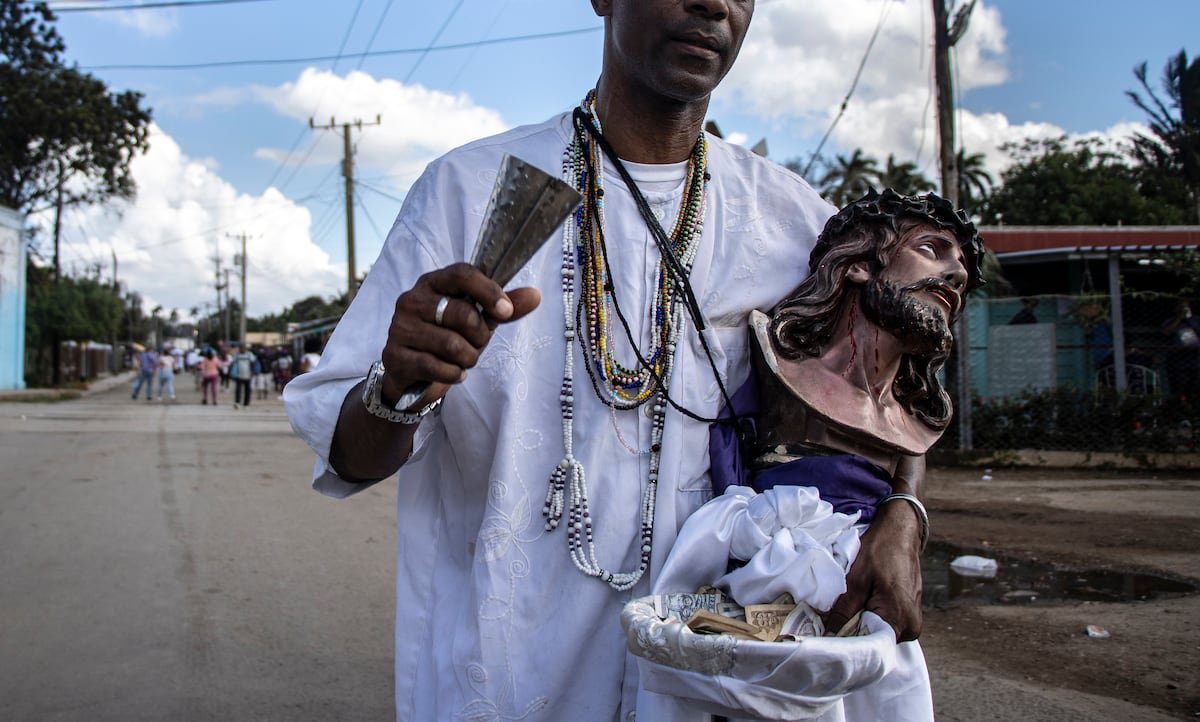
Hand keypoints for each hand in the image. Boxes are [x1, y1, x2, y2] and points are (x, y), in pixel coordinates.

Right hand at [380, 262, 540, 405]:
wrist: (411, 373)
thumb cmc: (447, 337)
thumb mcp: (478, 321)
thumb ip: (502, 308)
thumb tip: (535, 295)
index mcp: (433, 283)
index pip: (462, 274)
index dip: (488, 291)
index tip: (506, 310)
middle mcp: (412, 299)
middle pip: (461, 313)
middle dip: (479, 336)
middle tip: (476, 344)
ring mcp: (400, 327)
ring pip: (451, 344)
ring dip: (468, 358)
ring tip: (463, 360)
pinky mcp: (395, 355)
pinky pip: (437, 367)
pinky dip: (453, 374)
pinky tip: (452, 373)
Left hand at [822, 499, 922, 641]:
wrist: (900, 530)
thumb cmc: (880, 550)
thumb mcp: (856, 580)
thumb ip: (842, 610)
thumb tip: (827, 634)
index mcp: (900, 620)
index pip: (869, 646)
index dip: (846, 640)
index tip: (827, 635)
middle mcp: (911, 626)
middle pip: (874, 640)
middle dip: (853, 630)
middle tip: (832, 619)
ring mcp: (912, 620)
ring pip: (879, 631)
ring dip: (861, 622)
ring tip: (846, 608)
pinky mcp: (909, 612)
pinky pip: (886, 622)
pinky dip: (871, 615)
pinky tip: (860, 603)